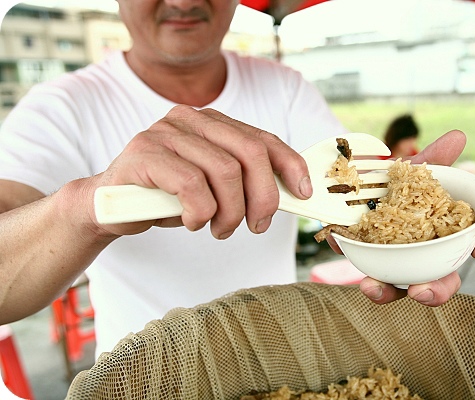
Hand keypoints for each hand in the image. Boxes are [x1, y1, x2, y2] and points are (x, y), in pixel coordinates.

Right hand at [90, 106, 311, 238]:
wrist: (109, 206)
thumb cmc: (168, 198)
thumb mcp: (213, 188)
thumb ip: (244, 181)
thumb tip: (290, 194)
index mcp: (213, 123)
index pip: (263, 138)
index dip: (290, 164)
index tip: (304, 193)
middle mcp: (191, 119)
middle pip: (250, 152)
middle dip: (263, 196)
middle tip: (256, 225)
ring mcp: (166, 132)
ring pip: (225, 172)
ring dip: (230, 213)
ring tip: (219, 229)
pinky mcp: (145, 152)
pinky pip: (192, 185)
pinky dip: (200, 212)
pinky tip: (191, 221)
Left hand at [327, 130, 474, 305]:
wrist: (361, 187)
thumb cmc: (399, 185)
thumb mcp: (413, 171)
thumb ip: (435, 158)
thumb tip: (458, 136)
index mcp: (448, 231)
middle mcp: (428, 253)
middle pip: (443, 281)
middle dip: (436, 291)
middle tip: (421, 292)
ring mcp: (399, 263)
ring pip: (402, 288)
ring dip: (388, 292)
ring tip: (372, 288)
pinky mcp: (370, 263)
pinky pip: (368, 273)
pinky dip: (360, 271)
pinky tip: (348, 260)